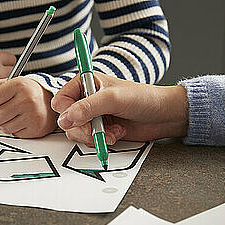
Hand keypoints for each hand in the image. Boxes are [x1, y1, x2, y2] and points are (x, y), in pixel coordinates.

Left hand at [0, 77, 57, 137]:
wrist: (51, 101)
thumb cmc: (29, 92)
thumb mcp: (12, 83)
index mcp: (19, 85)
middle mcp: (26, 100)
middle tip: (3, 110)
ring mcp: (32, 116)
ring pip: (3, 127)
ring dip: (6, 123)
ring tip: (15, 115)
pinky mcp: (35, 129)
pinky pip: (13, 134)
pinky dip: (15, 129)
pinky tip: (22, 121)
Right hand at [51, 72, 187, 145]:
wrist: (163, 116)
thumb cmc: (143, 98)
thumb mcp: (114, 99)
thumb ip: (88, 107)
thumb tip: (66, 118)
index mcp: (86, 83)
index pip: (62, 100)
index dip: (67, 112)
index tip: (78, 119)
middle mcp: (86, 99)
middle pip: (66, 120)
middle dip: (83, 128)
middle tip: (97, 130)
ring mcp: (93, 116)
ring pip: (76, 132)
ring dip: (94, 136)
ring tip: (112, 132)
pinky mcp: (100, 130)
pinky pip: (89, 140)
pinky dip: (101, 141)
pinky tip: (116, 134)